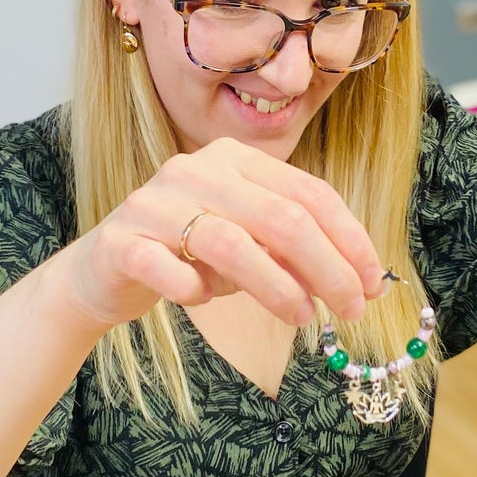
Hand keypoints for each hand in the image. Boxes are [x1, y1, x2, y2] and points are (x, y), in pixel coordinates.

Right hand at [60, 139, 385, 331]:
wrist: (103, 272)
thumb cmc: (189, 256)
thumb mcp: (251, 248)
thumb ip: (296, 253)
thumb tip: (361, 283)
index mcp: (235, 159)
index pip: (309, 193)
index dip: (349, 240)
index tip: (372, 284)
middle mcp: (195, 169)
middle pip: (280, 217)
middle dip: (327, 268)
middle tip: (350, 311)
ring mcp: (154, 203)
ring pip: (231, 242)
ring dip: (277, 286)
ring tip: (302, 317)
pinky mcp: (122, 242)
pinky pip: (169, 271)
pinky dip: (195, 290)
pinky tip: (204, 299)